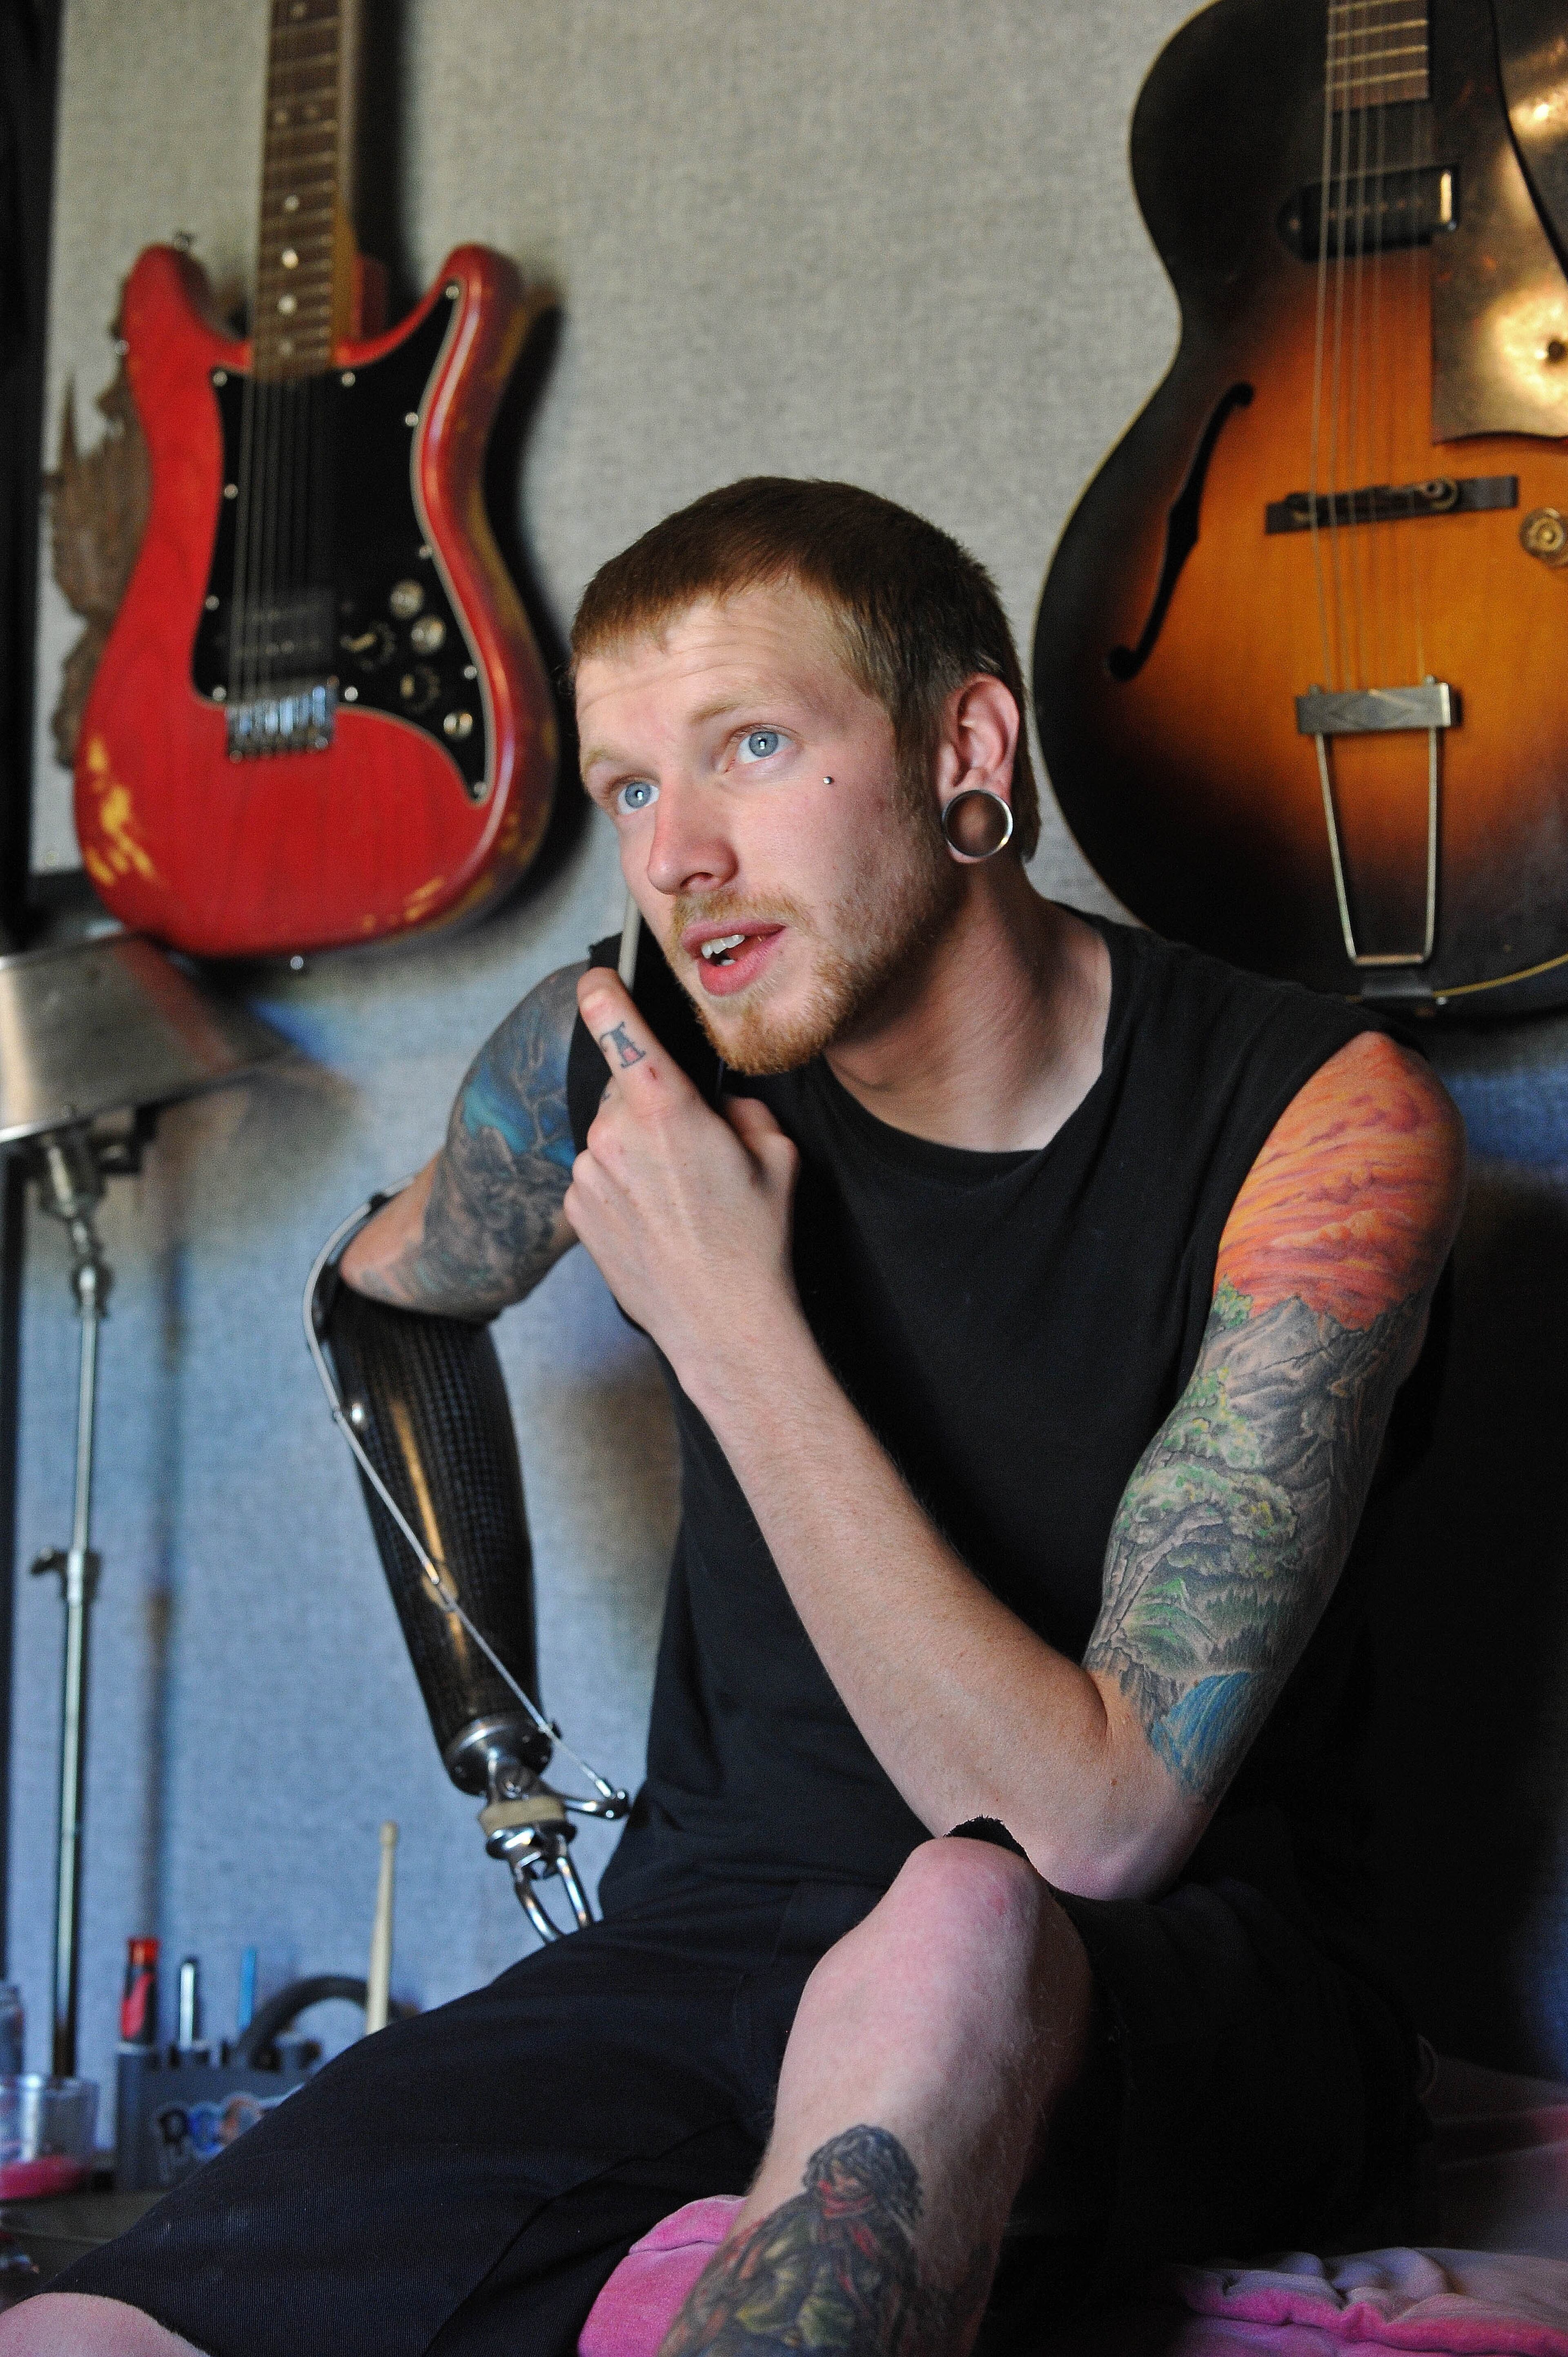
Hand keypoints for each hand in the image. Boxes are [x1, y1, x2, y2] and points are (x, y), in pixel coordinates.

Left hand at [563, 970, 802, 1383]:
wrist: (722, 1324)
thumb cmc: (755, 1241)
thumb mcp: (778, 1155)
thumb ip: (741, 1109)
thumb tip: (715, 1102)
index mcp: (666, 1106)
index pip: (617, 1024)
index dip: (603, 991)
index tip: (596, 979)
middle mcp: (616, 1133)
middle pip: (625, 1088)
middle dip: (654, 1104)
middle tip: (695, 1150)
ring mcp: (589, 1173)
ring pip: (611, 1133)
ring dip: (637, 1148)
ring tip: (680, 1196)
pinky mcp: (576, 1209)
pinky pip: (598, 1174)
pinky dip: (621, 1184)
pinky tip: (656, 1217)